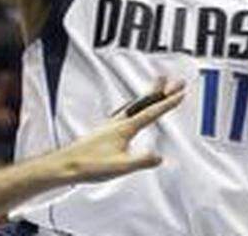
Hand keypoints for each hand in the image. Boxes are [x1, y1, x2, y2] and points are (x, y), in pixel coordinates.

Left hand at [47, 79, 185, 184]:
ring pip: (135, 104)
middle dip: (161, 91)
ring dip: (149, 94)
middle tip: (174, 80)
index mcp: (125, 128)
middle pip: (144, 102)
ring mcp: (112, 124)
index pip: (151, 113)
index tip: (180, 94)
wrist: (67, 165)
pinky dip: (137, 104)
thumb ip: (141, 160)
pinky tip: (134, 109)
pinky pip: (127, 111)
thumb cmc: (90, 164)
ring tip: (158, 85)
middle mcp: (118, 122)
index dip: (167, 103)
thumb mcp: (121, 166)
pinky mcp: (106, 130)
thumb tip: (158, 156)